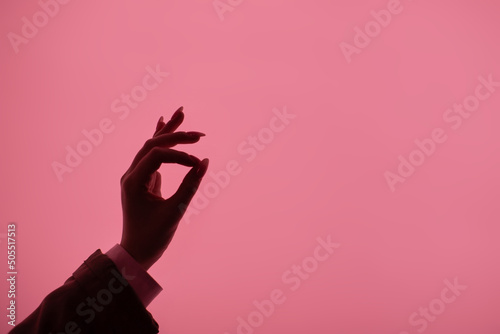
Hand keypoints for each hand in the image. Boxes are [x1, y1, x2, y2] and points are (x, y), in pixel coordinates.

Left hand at [119, 106, 208, 269]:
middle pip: (152, 144)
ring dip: (167, 132)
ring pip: (151, 146)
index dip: (180, 156)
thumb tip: (204, 163)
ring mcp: (136, 176)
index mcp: (133, 181)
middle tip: (198, 134)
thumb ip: (190, 186)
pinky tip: (164, 124)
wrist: (136, 253)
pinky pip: (152, 156)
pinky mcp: (143, 180)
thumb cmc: (153, 237)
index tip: (197, 165)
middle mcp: (131, 174)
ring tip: (181, 112)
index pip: (158, 155)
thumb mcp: (174, 212)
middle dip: (175, 135)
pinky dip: (161, 141)